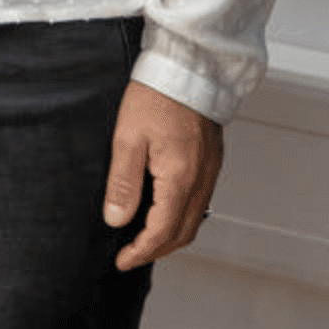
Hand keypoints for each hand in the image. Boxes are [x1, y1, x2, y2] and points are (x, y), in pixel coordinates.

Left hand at [102, 81, 222, 269]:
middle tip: (130, 255)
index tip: (121, 261)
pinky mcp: (211, 160)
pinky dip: (181, 216)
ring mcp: (210, 171)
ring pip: (194, 219)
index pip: (161, 231)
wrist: (188, 66)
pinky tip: (163, 210)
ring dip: (171, 235)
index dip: (141, 252)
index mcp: (179, 178)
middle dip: (156, 250)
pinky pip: (199, 201)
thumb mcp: (127, 139)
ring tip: (144, 238)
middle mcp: (201, 180)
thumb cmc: (155, 95)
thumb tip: (117, 220)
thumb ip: (123, 183)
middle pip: (182, 233)